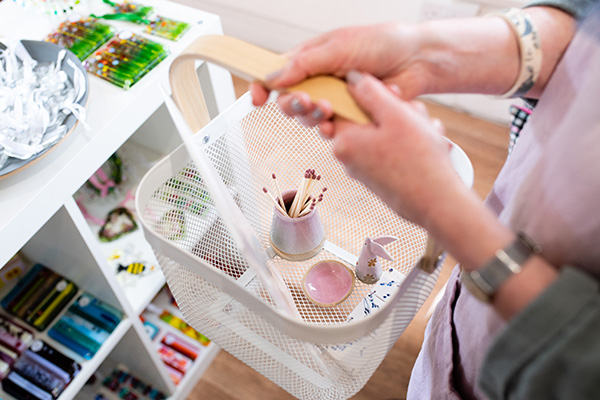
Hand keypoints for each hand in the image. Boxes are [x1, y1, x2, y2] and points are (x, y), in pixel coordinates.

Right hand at [251, 23, 426, 130]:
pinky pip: (331, 129)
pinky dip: (329, 128)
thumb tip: (274, 77)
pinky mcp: (350, 116)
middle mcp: (321, 81)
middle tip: (305, 102)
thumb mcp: (338, 47)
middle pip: (290, 100)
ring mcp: (335, 99)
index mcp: (312, 59)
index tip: (256, 97)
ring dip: (311, 116)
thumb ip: (304, 64)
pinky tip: (334, 123)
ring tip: (325, 109)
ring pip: (309, 117)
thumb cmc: (382, 43)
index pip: (278, 73)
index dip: (264, 86)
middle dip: (293, 105)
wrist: (416, 61)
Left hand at [326, 71, 462, 228]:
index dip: (372, 96)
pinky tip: (429, 149)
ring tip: (427, 135)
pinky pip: (391, 152)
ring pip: (384, 135)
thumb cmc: (418, 160)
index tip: (393, 96)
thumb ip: (371, 93)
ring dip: (407, 128)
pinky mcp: (380, 181)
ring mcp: (364, 171)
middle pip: (368, 119)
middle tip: (416, 117)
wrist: (438, 203)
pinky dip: (409, 147)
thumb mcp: (396, 115)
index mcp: (344, 141)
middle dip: (395, 113)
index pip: (346, 104)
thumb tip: (352, 78)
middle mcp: (348, 158)